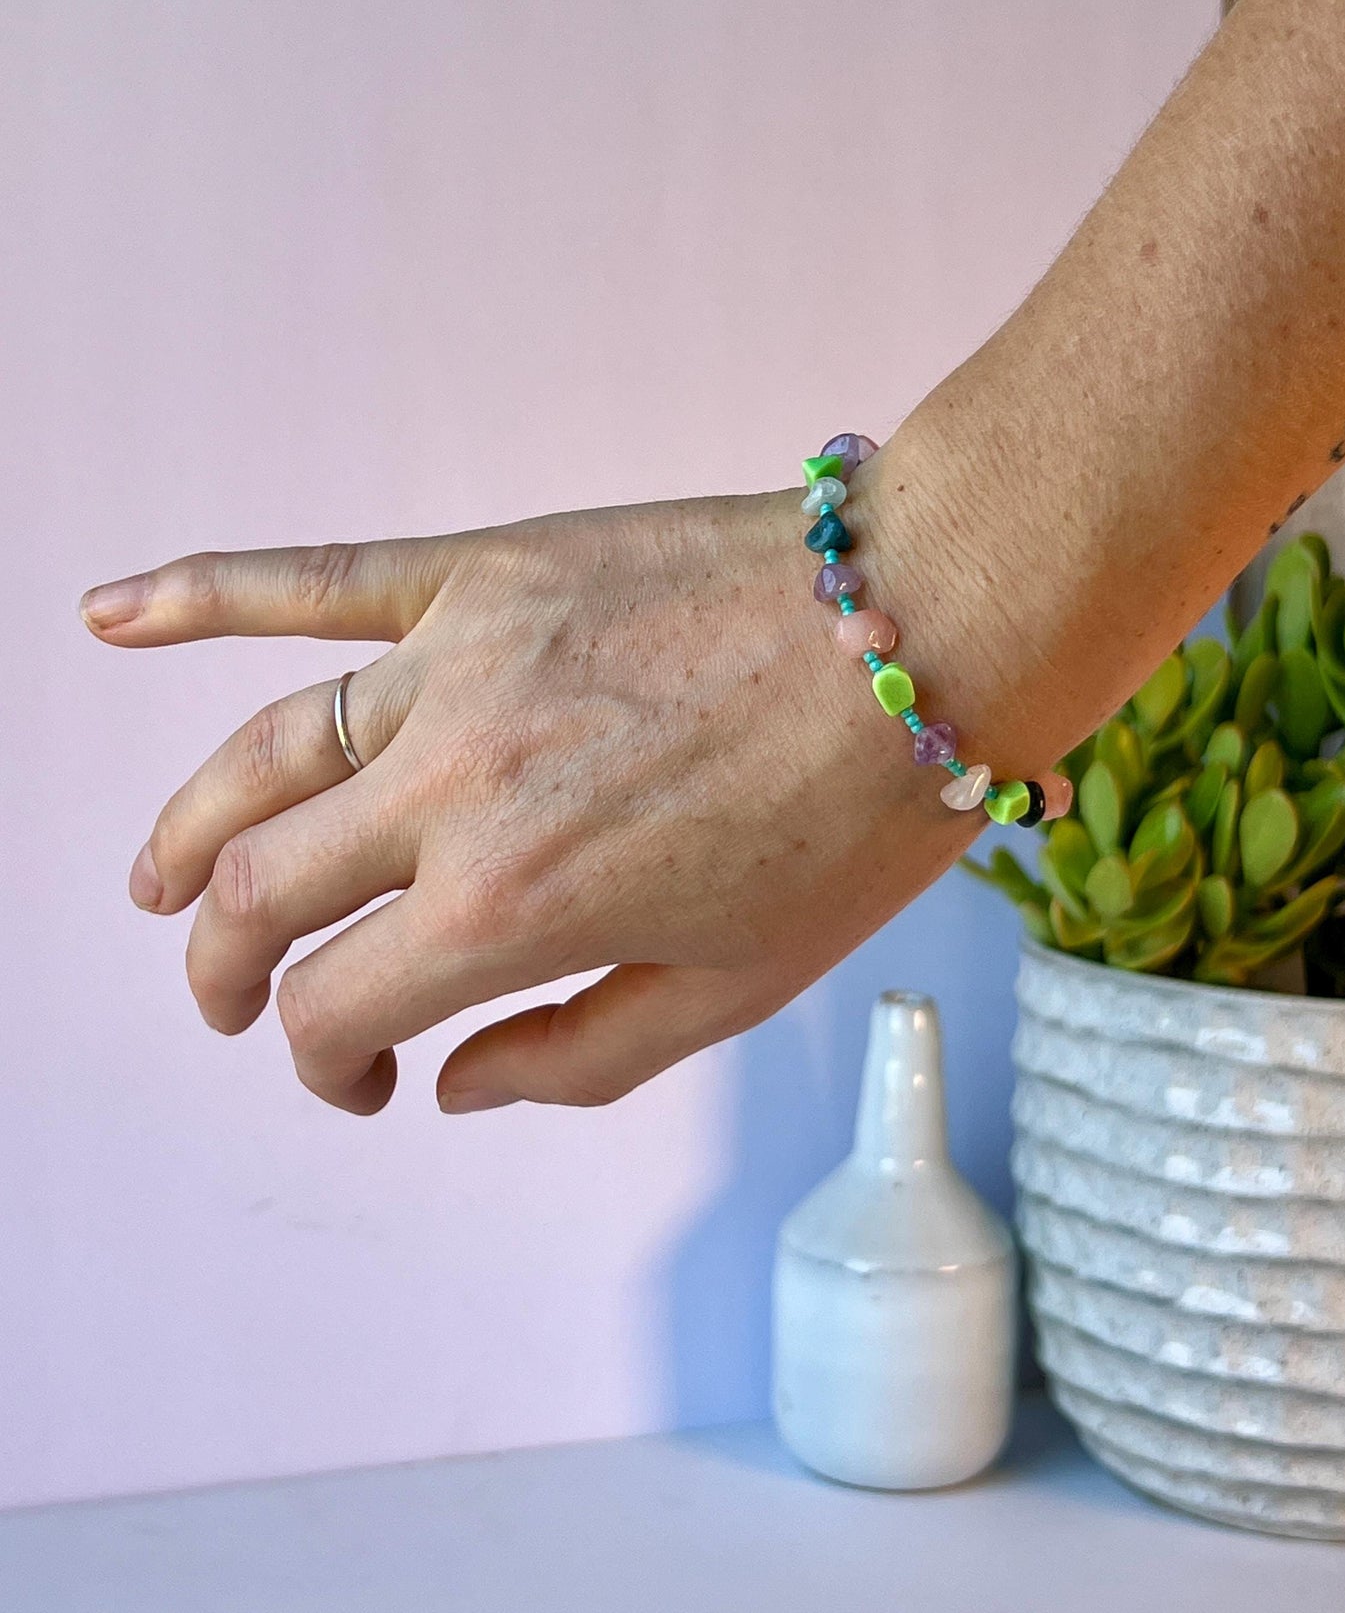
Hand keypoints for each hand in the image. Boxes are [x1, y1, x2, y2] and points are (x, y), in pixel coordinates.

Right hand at [81, 472, 1062, 1115]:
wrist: (926, 626)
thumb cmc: (850, 818)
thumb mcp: (735, 987)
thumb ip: (574, 1056)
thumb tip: (451, 1085)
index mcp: (511, 908)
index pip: (338, 1009)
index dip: (328, 1068)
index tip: (369, 1082)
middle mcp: (452, 786)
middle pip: (261, 891)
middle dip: (225, 970)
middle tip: (235, 999)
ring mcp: (454, 662)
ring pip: (262, 755)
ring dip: (189, 831)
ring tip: (158, 882)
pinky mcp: (482, 571)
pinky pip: (313, 578)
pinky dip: (197, 592)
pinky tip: (106, 614)